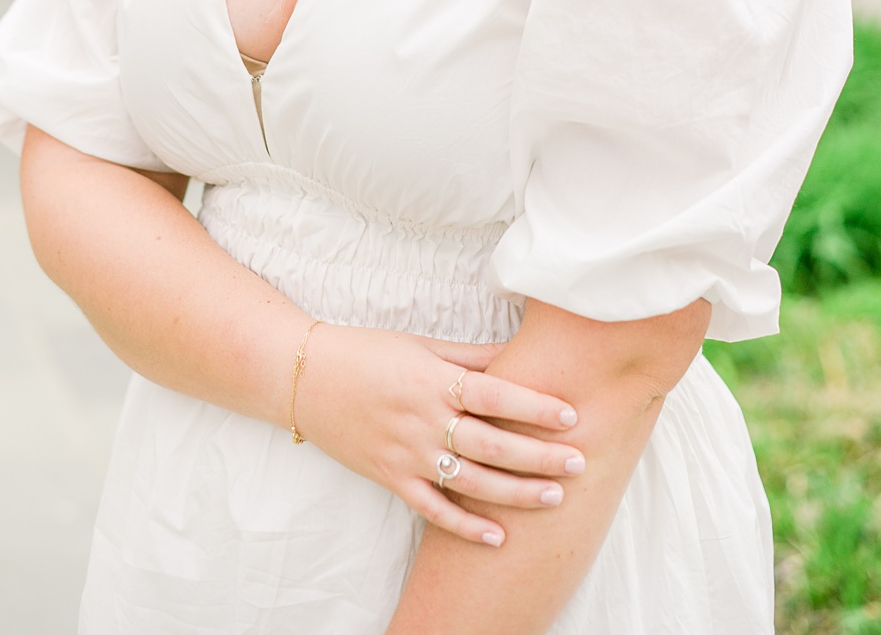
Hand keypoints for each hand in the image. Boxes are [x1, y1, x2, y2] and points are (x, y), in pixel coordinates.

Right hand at [293, 323, 584, 547]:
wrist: (301, 375)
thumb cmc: (364, 352)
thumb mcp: (419, 345)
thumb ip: (470, 356)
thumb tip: (519, 355)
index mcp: (431, 380)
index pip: (493, 395)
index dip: (534, 407)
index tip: (571, 416)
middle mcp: (421, 419)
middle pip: (492, 445)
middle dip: (540, 457)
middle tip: (579, 463)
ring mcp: (405, 452)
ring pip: (470, 482)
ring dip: (516, 493)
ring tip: (554, 497)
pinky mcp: (389, 475)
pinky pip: (432, 508)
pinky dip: (464, 526)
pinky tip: (497, 537)